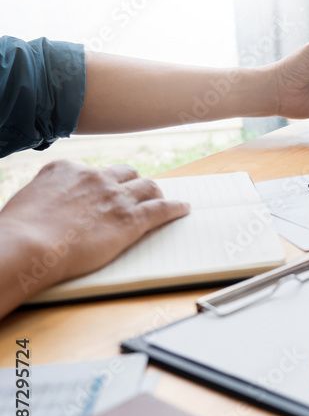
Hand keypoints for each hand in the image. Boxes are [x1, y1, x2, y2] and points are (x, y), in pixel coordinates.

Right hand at [0, 161, 189, 300]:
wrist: (28, 246)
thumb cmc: (19, 233)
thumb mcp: (27, 201)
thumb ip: (46, 197)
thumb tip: (48, 206)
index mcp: (66, 170)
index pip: (92, 171)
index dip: (101, 183)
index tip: (105, 191)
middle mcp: (94, 177)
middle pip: (126, 174)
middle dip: (132, 183)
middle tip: (138, 193)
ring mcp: (115, 196)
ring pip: (147, 187)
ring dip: (155, 193)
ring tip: (161, 200)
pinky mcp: (131, 218)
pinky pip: (162, 208)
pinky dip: (175, 208)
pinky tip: (183, 209)